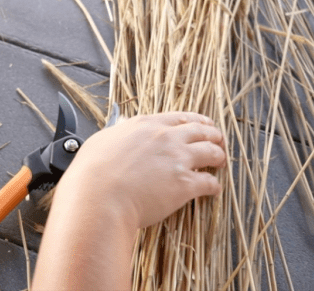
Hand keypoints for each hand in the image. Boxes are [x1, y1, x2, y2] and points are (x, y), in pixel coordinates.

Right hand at [61, 112, 225, 229]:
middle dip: (213, 135)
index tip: (202, 124)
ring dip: (219, 156)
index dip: (195, 120)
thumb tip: (122, 124)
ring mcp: (178, 159)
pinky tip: (214, 189)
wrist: (100, 196)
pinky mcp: (185, 184)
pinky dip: (214, 186)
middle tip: (218, 140)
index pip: (179, 118)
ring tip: (220, 161)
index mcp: (145, 125)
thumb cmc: (93, 172)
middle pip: (201, 130)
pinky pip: (209, 182)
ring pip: (211, 152)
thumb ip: (118, 130)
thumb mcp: (102, 139)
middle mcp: (165, 137)